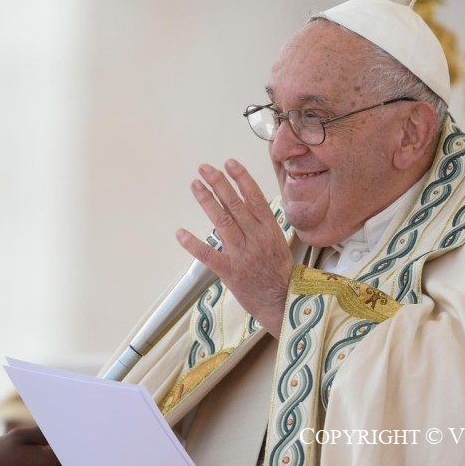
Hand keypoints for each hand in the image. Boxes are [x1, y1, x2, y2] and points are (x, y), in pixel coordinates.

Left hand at [176, 159, 293, 336]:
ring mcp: (242, 255)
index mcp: (270, 230)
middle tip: (205, 168)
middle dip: (219, 183)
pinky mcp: (230, 272)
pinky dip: (193, 244)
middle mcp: (256, 239)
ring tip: (195, 185)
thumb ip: (261, 225)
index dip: (241, 179)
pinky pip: (209, 255)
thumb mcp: (278, 243)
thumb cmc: (280, 273)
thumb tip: (247, 203)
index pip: (255, 198)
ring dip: (207, 202)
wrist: (283, 302)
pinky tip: (181, 232)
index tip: (229, 163)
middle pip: (235, 205)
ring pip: (222, 222)